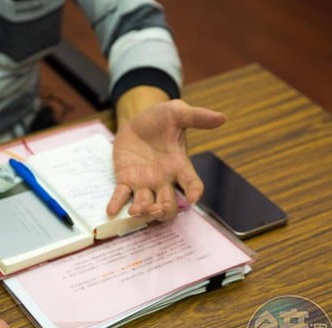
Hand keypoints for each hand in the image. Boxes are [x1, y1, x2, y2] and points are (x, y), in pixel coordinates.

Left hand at [108, 97, 224, 220]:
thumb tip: (221, 118)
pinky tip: (110, 211)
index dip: (194, 193)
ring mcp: (144, 182)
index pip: (192, 183)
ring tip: (135, 210)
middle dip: (164, 210)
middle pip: (169, 204)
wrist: (137, 119)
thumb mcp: (177, 112)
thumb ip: (196, 116)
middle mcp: (164, 179)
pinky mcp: (126, 180)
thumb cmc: (161, 119)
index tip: (193, 199)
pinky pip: (121, 195)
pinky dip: (116, 204)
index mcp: (179, 165)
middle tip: (156, 208)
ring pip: (146, 204)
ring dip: (142, 211)